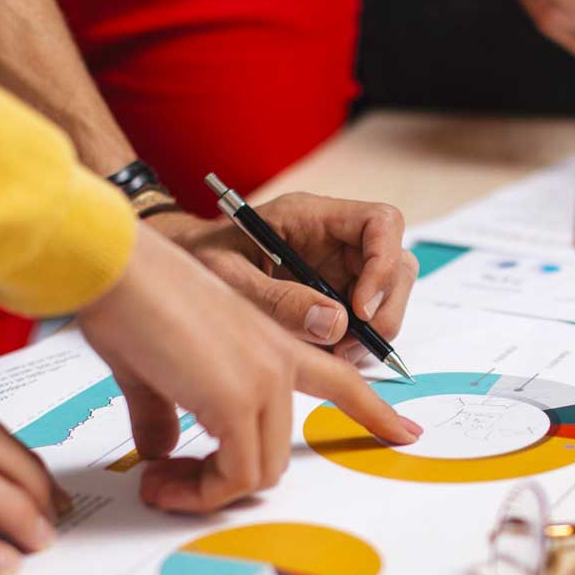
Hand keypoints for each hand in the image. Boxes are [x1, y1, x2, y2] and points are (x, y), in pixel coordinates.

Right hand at [81, 226, 421, 512]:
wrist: (115, 273)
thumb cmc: (128, 303)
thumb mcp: (152, 367)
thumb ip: (166, 410)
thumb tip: (161, 449)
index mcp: (271, 345)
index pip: (341, 381)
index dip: (375, 411)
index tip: (407, 432)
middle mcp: (278, 361)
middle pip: (277, 457)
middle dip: (223, 485)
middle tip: (171, 486)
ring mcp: (263, 379)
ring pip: (259, 473)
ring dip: (206, 494)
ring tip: (159, 486)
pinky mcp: (237, 398)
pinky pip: (234, 477)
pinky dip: (199, 494)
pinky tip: (160, 482)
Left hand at [149, 192, 417, 360]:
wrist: (178, 271)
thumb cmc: (197, 260)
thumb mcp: (228, 277)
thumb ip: (277, 299)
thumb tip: (335, 324)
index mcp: (312, 216)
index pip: (381, 223)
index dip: (384, 264)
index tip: (359, 310)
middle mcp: (334, 241)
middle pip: (396, 265)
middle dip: (385, 310)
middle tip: (351, 348)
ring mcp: (337, 271)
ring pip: (385, 298)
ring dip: (370, 334)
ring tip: (333, 357)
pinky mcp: (332, 300)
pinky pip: (362, 323)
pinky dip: (353, 346)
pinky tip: (323, 357)